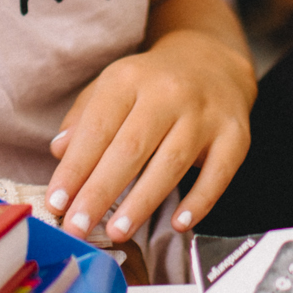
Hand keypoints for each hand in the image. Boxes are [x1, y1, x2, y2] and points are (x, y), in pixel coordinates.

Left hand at [44, 28, 255, 246]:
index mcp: (129, 79)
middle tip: (79, 226)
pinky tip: (179, 223)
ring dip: (142, 202)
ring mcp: (205, 114)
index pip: (97, 127)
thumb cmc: (152, 85)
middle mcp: (168, 93)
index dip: (75, 168)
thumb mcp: (113, 87)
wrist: (213, 61)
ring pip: (172, 162)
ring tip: (118, 231)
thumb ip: (84, 118)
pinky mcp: (235, 134)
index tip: (57, 203)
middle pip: (131, 148)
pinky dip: (200, 201)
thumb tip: (59, 151)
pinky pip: (219, 172)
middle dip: (101, 192)